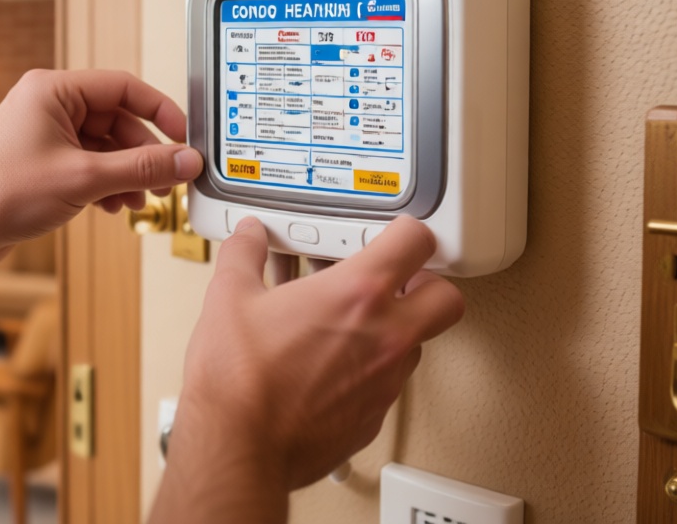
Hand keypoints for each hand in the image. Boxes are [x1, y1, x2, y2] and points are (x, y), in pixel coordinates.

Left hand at [0, 69, 202, 247]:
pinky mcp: (42, 161)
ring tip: (139, 199)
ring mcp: (44, 134)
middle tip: (166, 180)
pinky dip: (106, 183)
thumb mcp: (84, 178)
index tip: (183, 136)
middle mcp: (48, 106)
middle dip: (143, 154)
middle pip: (118, 120)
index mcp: (53, 90)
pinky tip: (114, 206)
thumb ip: (141, 168)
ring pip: (105, 146)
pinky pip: (89, 163)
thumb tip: (183, 160)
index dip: (159, 111)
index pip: (123, 87)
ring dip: (127, 173)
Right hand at [169, 217, 464, 496]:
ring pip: (419, 344)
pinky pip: (389, 385)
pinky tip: (332, 367)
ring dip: (397, 329)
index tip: (391, 235)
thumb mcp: (229, 297)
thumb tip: (248, 239)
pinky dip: (370, 372)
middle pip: (446, 298)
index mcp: (356, 293)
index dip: (407, 232)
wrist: (238, 444)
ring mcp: (384, 381)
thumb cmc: (239, 378)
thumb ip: (245, 255)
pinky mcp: (373, 417)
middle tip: (396, 281)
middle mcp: (384, 336)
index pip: (416, 242)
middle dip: (428, 285)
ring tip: (352, 324)